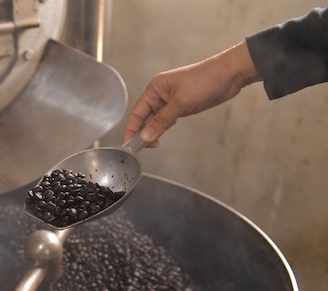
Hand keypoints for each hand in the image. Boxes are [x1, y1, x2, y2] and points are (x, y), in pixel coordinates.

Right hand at [123, 42, 261, 145]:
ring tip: (153, 145)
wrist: (229, 75)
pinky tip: (161, 136)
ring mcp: (170, 101)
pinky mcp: (180, 106)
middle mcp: (160, 94)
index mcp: (155, 88)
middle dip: (142, 132)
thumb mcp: (180, 103)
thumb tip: (146, 136)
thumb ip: (162, 121)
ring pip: (155, 120)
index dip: (131, 128)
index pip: (137, 112)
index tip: (129, 143)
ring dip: (153, 132)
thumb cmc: (205, 80)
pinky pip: (166, 120)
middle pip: (144, 117)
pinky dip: (163, 128)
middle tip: (143, 148)